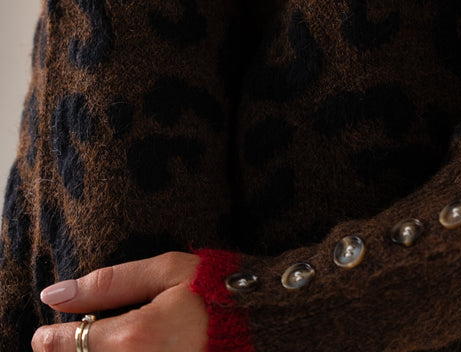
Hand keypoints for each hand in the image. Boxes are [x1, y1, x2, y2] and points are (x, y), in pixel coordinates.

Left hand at [31, 251, 207, 351]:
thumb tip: (56, 294)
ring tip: (110, 343)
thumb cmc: (216, 291)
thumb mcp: (166, 272)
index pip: (74, 344)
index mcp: (137, 338)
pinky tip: (130, 349)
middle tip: (74, 338)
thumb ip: (109, 283)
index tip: (43, 335)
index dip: (52, 340)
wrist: (263, 323)